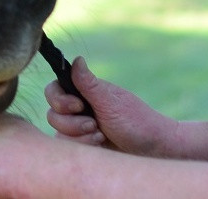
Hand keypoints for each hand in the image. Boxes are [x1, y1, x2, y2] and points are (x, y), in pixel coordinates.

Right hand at [46, 56, 172, 156]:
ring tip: (100, 135)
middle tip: (94, 124)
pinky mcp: (83, 143)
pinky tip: (100, 144)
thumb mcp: (110, 102)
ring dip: (79, 136)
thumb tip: (77, 58)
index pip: (53, 91)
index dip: (60, 100)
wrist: (154, 150)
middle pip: (53, 114)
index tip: (79, 106)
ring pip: (58, 131)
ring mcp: (79, 127)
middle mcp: (78, 108)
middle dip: (72, 123)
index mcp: (83, 92)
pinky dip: (83, 145)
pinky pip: (68, 146)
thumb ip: (88, 83)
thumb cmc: (137, 122)